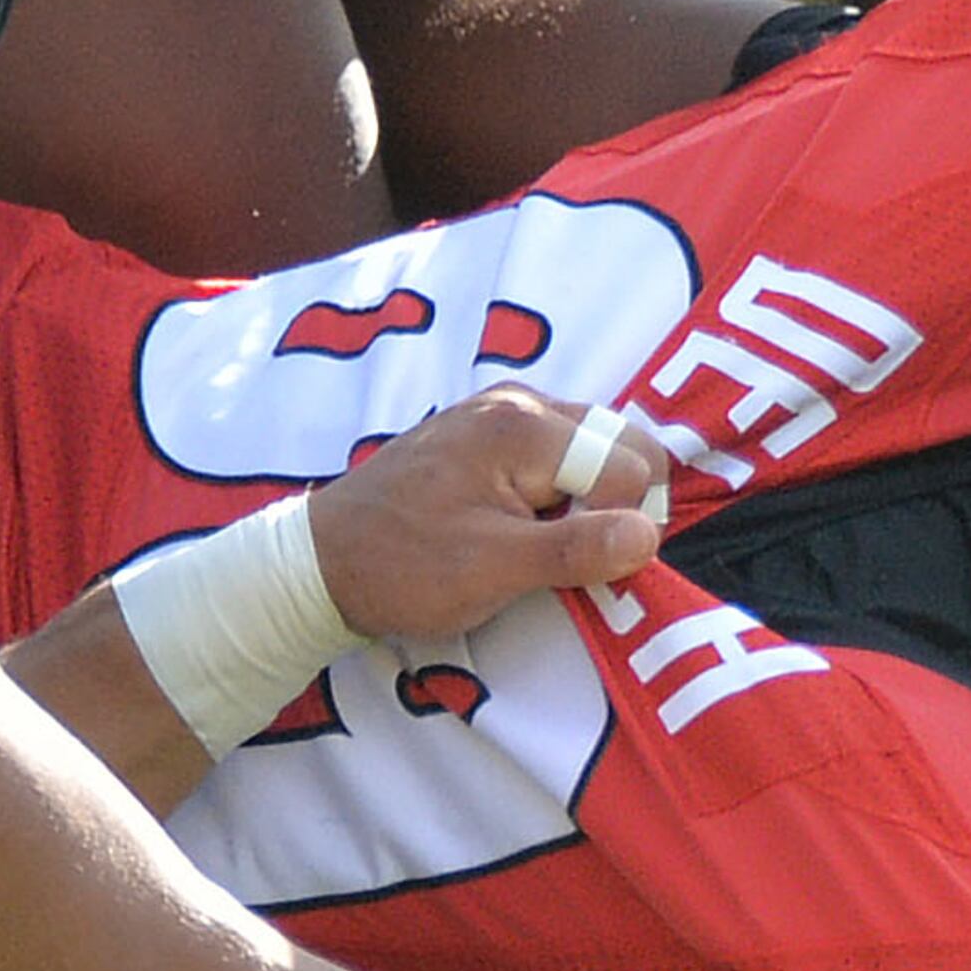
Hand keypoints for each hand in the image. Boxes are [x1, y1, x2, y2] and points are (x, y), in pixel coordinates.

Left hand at [305, 390, 672, 650]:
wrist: (321, 561)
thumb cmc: (405, 566)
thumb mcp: (494, 569)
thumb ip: (577, 549)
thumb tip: (648, 536)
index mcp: (525, 427)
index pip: (632, 469)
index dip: (617, 527)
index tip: (570, 566)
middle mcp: (520, 401)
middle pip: (622, 445)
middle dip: (612, 505)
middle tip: (562, 555)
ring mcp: (501, 411)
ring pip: (595, 450)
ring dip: (585, 501)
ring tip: (536, 543)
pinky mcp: (486, 431)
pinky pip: (558, 454)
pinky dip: (557, 492)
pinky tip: (519, 527)